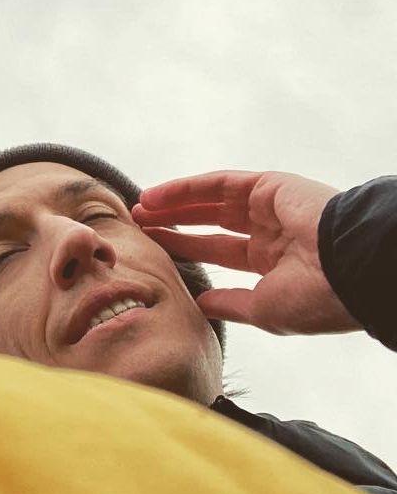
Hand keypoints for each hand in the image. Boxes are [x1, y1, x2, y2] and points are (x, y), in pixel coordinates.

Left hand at [131, 170, 361, 335]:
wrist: (354, 270)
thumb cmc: (316, 299)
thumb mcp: (265, 310)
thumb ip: (231, 304)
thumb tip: (201, 303)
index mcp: (274, 263)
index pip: (219, 252)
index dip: (185, 249)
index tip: (153, 250)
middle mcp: (271, 232)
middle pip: (209, 224)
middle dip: (173, 224)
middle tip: (139, 225)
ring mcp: (271, 207)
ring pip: (210, 201)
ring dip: (173, 203)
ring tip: (139, 208)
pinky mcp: (270, 186)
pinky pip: (219, 183)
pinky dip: (185, 188)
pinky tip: (156, 195)